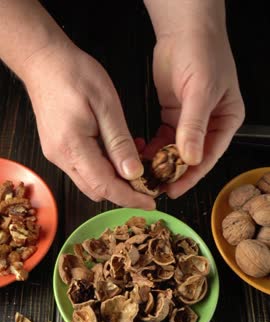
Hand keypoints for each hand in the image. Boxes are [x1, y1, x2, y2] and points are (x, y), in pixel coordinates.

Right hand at [23, 42, 154, 208]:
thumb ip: (120, 142)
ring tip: (138, 168)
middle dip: (124, 193)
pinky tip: (119, 156)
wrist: (43, 62)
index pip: (105, 186)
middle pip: (97, 190)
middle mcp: (62, 157)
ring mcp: (58, 155)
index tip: (150, 203)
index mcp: (73, 147)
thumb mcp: (106, 105)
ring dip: (115, 181)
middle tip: (149, 184)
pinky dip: (105, 170)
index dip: (130, 198)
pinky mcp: (59, 150)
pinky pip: (85, 170)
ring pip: (91, 183)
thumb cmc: (74, 75)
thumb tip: (134, 173)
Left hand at [149, 27, 244, 197]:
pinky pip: (162, 139)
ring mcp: (189, 121)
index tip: (175, 189)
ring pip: (175, 151)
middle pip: (192, 157)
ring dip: (161, 164)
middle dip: (174, 173)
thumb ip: (194, 126)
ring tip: (146, 176)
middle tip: (156, 187)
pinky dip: (153, 148)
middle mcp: (209, 124)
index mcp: (226, 121)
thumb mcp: (201, 91)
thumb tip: (190, 158)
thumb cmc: (202, 52)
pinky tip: (142, 155)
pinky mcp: (172, 116)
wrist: (183, 29)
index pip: (209, 155)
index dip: (192, 175)